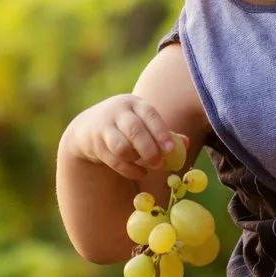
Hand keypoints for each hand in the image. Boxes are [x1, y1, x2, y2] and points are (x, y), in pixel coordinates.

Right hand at [63, 93, 182, 185]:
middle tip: (160, 163)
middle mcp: (118, 112)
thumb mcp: (144, 123)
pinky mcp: (94, 143)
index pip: (150, 114)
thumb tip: (186, 143)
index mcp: (135, 104)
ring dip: (136, 159)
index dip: (161, 132)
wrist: (89, 128)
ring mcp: (104, 127)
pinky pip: (114, 160)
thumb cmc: (127, 126)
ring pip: (121, 147)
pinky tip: (139, 172)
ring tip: (147, 165)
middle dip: (149, 149)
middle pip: (134, 130)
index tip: (171, 149)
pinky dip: (129, 170)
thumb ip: (164, 133)